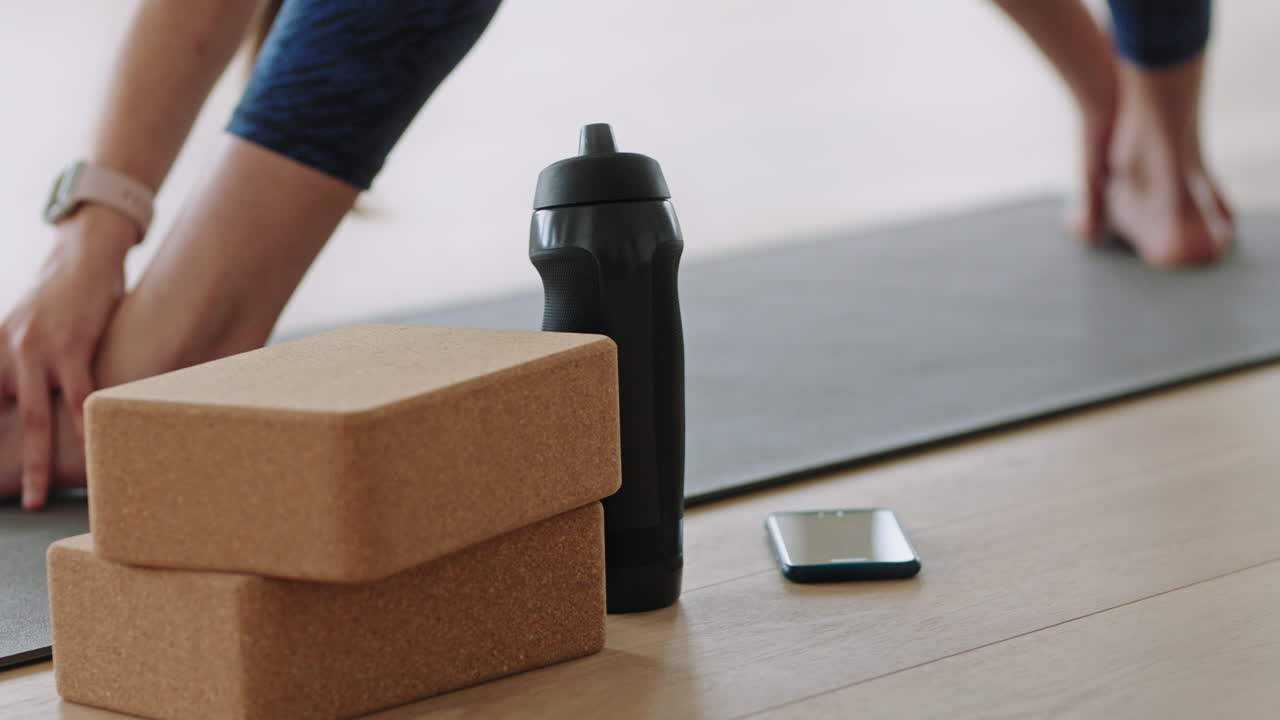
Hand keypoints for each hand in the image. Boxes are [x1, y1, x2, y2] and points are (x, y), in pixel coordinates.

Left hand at [1, 204, 135, 509]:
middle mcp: (5, 350)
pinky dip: (82, 427)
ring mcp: (37, 348)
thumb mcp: (24, 323)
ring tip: (39, 497)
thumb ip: (17, 357)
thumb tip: (22, 391)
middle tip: (11, 500)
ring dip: (37, 463)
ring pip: (32, 419)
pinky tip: (87, 451)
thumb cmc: (63, 293)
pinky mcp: (72, 345)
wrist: (85, 253)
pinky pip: (77, 397)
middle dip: (0, 462)